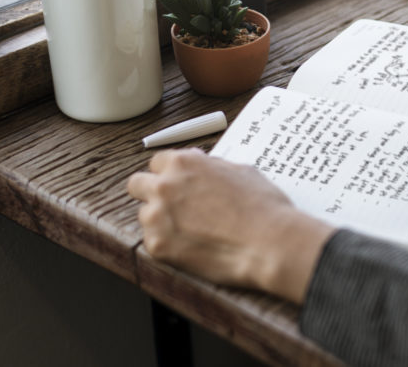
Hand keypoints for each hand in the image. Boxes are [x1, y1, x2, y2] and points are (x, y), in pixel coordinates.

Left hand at [127, 148, 334, 303]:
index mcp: (184, 163)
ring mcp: (157, 217)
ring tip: (193, 230)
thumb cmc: (263, 206)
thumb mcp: (241, 170)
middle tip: (174, 205)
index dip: (171, 172)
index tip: (179, 183)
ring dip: (162, 220)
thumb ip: (211, 166)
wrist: (270, 242)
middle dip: (152, 192)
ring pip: (145, 215)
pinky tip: (195, 245)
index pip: (157, 162)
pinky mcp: (157, 246)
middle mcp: (165, 186)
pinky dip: (170, 244)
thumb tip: (200, 164)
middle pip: (137, 184)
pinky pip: (154, 241)